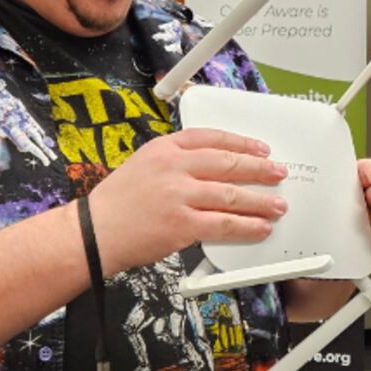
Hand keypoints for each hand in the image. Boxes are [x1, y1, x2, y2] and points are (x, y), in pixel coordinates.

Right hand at [86, 127, 287, 276]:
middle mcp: (174, 167)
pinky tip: (260, 227)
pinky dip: (247, 226)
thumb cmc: (115, 204)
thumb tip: (212, 171)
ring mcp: (179, 195)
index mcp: (164, 147)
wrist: (93, 232)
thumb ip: (175, 163)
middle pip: (228, 163)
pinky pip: (224, 224)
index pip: (212, 138)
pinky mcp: (182, 224)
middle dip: (259, 169)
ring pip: (231, 195)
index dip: (241, 143)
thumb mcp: (142, 166)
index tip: (260, 148)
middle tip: (278, 173)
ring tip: (277, 205)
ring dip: (260, 201)